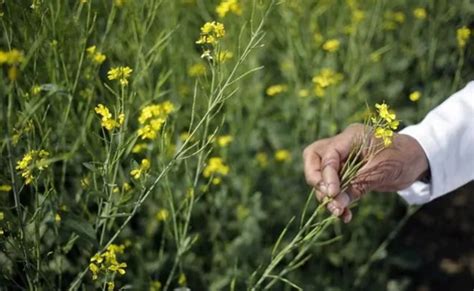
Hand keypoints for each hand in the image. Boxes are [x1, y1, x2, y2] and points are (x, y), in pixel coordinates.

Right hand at [302, 123, 428, 222]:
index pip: (328, 155)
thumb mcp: (382, 172)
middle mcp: (342, 145)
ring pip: (320, 174)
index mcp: (351, 137)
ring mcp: (342, 158)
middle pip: (314, 158)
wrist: (417, 161)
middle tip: (327, 197)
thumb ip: (357, 186)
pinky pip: (333, 186)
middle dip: (316, 179)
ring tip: (338, 212)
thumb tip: (336, 204)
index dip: (327, 176)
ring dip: (326, 196)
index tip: (332, 195)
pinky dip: (336, 200)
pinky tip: (345, 214)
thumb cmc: (403, 158)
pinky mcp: (345, 172)